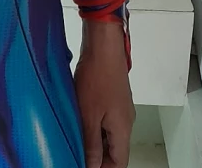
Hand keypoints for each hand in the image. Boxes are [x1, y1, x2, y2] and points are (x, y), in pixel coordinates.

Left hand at [74, 19, 134, 167]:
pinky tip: (80, 123)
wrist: (103, 46)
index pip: (120, 163)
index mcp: (123, 129)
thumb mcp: (89, 115)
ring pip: (110, 135)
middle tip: (78, 155)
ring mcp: (121, 109)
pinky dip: (95, 127)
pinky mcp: (113, 98)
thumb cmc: (97, 77)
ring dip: (95, 142)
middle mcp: (126, 121)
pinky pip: (106, 121)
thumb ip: (92, 143)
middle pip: (115, 150)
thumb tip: (93, 166)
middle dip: (98, 158)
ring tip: (76, 141)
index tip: (87, 167)